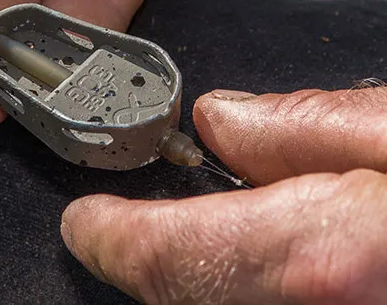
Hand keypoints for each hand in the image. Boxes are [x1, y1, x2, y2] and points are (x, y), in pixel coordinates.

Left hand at [61, 86, 386, 303]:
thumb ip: (309, 126)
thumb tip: (224, 121)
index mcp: (322, 256)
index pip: (166, 254)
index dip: (112, 236)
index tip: (86, 222)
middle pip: (184, 296)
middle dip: (148, 259)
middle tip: (125, 229)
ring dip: (194, 277)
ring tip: (193, 236)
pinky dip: (237, 289)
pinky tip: (254, 262)